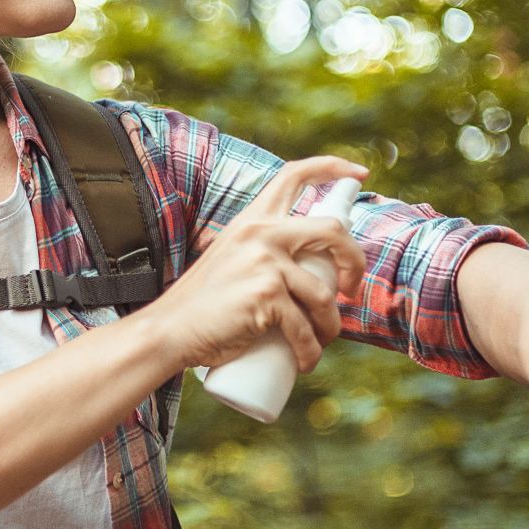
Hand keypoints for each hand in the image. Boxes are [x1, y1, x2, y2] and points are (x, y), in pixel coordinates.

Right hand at [145, 156, 371, 372]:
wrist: (169, 330)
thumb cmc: (202, 304)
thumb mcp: (232, 259)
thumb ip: (260, 252)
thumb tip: (306, 269)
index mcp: (252, 219)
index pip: (294, 174)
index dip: (331, 166)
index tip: (359, 173)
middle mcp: (260, 233)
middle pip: (333, 229)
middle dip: (355, 260)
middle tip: (350, 288)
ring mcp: (265, 263)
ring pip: (324, 294)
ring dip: (331, 326)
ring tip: (321, 340)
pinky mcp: (267, 295)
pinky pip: (305, 328)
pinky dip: (310, 351)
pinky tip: (306, 362)